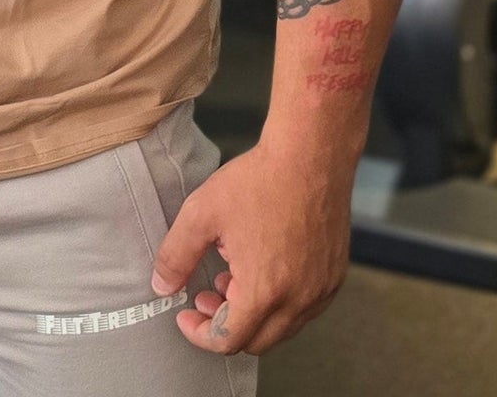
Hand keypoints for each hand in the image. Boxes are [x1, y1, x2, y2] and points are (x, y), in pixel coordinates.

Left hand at [150, 140, 350, 354]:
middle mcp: (298, 301)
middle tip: (206, 295)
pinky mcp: (334, 277)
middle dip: (224, 325)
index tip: (185, 313)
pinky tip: (263, 267)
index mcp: (263, 292)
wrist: (310, 155)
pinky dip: (279, 302)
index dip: (199, 332)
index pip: (227, 340)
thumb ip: (177, 255)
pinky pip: (303, 308)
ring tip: (231, 276)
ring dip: (252, 314)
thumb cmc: (259, 181)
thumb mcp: (202, 213)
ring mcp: (320, 291)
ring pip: (281, 328)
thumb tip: (162, 286)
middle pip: (255, 341)